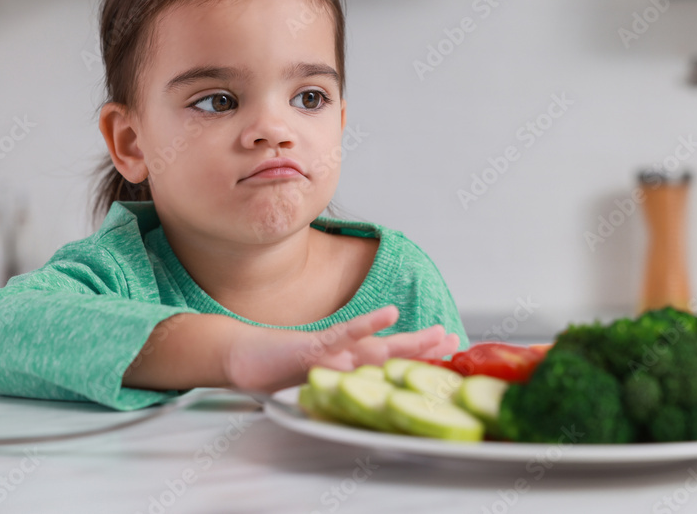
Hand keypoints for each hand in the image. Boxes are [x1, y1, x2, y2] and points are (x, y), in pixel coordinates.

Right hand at [223, 305, 459, 392]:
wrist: (242, 360)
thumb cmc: (279, 367)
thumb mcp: (320, 374)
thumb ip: (344, 374)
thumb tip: (368, 380)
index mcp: (348, 359)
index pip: (392, 356)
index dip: (421, 351)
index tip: (450, 346)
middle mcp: (345, 352)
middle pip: (393, 350)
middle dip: (425, 345)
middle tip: (454, 339)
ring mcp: (332, 349)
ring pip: (378, 346)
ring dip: (410, 342)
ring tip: (436, 335)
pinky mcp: (314, 346)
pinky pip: (344, 335)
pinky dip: (367, 325)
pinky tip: (389, 314)